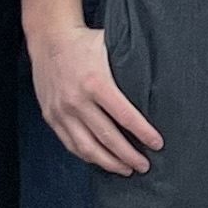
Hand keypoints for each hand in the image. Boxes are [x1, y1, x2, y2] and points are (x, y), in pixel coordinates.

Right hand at [31, 21, 163, 174]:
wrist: (49, 38)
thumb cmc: (86, 42)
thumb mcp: (112, 48)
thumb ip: (131, 67)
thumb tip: (159, 84)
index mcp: (96, 82)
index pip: (125, 116)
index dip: (143, 134)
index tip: (157, 145)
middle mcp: (77, 100)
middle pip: (107, 137)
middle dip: (129, 155)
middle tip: (145, 166)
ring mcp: (61, 111)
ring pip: (87, 147)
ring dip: (109, 163)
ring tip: (126, 170)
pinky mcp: (51, 117)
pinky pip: (71, 144)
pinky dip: (88, 156)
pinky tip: (102, 161)